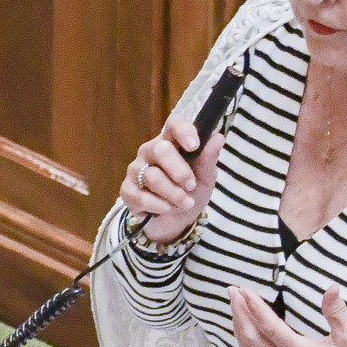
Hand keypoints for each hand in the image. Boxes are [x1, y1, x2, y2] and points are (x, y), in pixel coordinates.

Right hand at [119, 117, 224, 244]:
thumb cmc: (191, 192)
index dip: (183, 131)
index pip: (173, 124)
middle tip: (191, 185)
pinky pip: (140, 196)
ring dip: (174, 194)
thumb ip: (208, 159)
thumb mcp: (205, 178)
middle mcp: (151, 151)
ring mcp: (137, 170)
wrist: (177, 222)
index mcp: (172, 142)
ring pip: (153, 176)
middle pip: (161, 150)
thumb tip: (218, 137)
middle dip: (179, 171)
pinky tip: (167, 209)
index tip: (195, 146)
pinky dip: (158, 205)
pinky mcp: (127, 190)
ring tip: (185, 203)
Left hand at [229, 285, 346, 346]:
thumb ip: (337, 312)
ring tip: (236, 308)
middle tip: (233, 292)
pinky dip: (247, 343)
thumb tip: (332, 288)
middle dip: (239, 313)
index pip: (269, 327)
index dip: (254, 307)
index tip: (244, 290)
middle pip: (251, 338)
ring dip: (240, 328)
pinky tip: (247, 332)